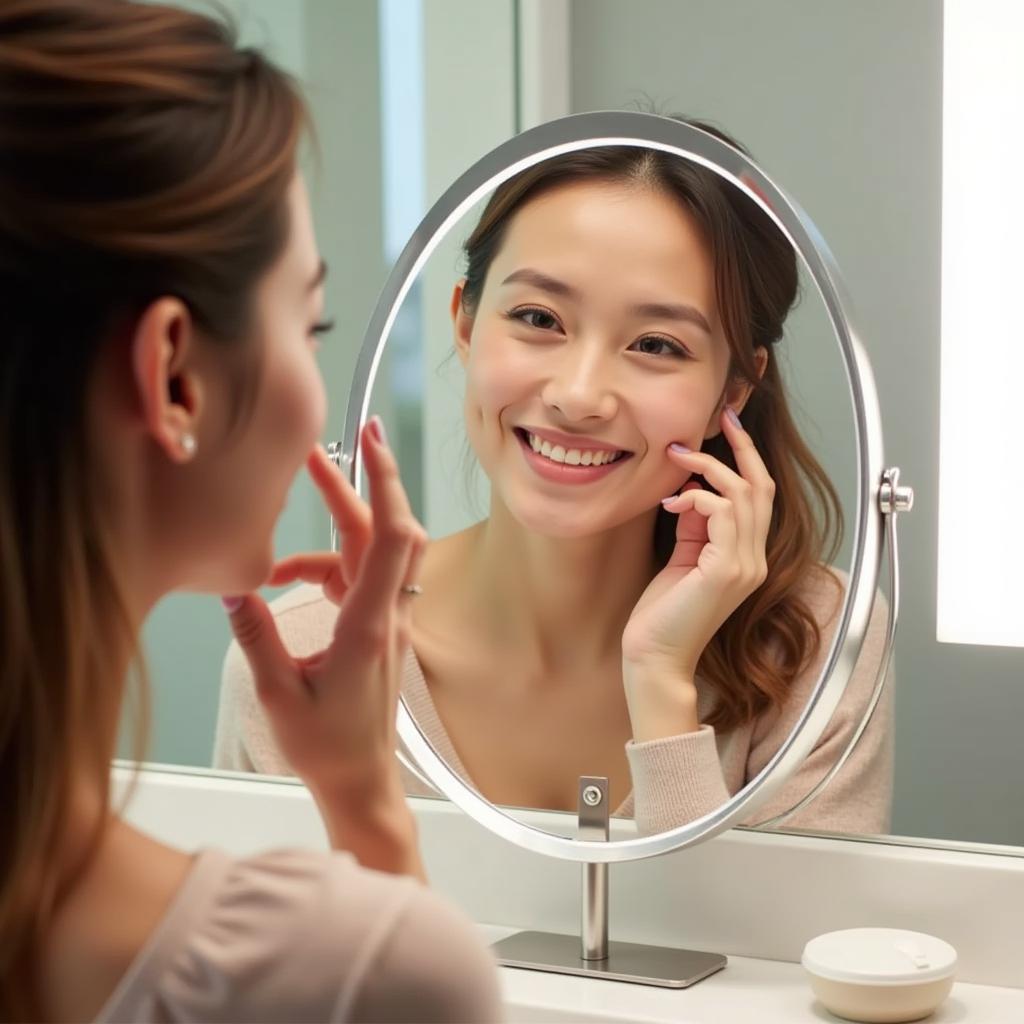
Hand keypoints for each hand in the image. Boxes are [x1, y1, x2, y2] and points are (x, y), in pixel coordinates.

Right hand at [223, 419, 427, 874]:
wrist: (361, 780)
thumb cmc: (326, 745)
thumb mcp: (278, 692)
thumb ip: (256, 634)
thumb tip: (233, 584)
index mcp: (368, 624)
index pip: (390, 537)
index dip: (383, 483)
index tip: (369, 442)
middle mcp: (387, 613)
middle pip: (387, 531)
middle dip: (361, 482)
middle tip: (323, 448)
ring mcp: (387, 619)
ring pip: (374, 550)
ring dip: (337, 523)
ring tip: (293, 508)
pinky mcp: (378, 626)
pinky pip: (357, 576)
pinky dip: (324, 565)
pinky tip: (284, 578)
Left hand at [621, 408, 773, 738]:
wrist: (655, 657)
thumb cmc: (662, 613)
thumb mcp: (681, 558)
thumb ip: (695, 526)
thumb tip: (693, 489)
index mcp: (747, 557)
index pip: (759, 497)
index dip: (747, 458)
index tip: (727, 425)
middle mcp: (755, 560)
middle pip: (761, 487)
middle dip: (741, 446)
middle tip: (719, 417)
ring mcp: (745, 566)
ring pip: (742, 494)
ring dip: (708, 467)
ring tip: (677, 457)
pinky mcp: (726, 570)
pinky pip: (720, 512)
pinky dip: (695, 498)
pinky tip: (670, 505)